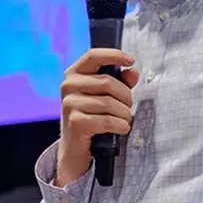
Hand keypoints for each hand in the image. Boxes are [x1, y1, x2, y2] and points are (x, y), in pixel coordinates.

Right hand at [56, 49, 139, 184]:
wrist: (76, 148)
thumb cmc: (93, 117)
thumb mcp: (107, 96)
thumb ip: (121, 82)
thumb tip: (133, 72)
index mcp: (74, 73)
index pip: (93, 55)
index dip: (114, 55)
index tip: (131, 60)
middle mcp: (68, 86)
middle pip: (108, 82)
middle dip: (125, 96)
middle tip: (128, 107)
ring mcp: (69, 104)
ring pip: (110, 103)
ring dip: (124, 113)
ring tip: (124, 119)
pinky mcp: (75, 122)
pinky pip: (108, 120)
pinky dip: (120, 125)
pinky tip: (122, 128)